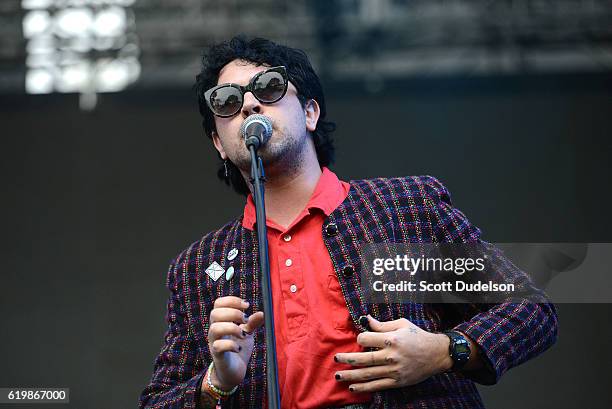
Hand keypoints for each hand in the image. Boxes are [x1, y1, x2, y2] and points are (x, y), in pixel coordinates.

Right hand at [205, 296, 263, 390]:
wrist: (234, 372)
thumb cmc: (238, 349)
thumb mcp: (247, 333)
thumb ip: (252, 323)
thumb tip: (262, 312)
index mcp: (221, 322)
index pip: (218, 304)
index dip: (231, 300)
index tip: (246, 305)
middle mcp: (215, 330)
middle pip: (214, 313)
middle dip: (233, 313)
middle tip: (245, 320)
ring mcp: (214, 342)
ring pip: (214, 328)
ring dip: (232, 328)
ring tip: (243, 334)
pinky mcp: (217, 355)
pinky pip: (218, 346)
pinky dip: (231, 345)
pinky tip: (239, 348)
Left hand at [334, 315, 451, 392]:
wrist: (436, 354)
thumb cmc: (417, 336)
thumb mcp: (401, 324)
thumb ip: (382, 324)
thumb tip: (365, 319)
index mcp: (391, 339)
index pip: (366, 340)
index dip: (360, 339)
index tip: (361, 339)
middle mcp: (391, 356)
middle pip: (363, 359)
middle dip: (347, 359)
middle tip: (336, 359)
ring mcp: (394, 370)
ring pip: (367, 374)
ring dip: (350, 376)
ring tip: (338, 375)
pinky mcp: (397, 381)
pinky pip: (377, 386)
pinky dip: (364, 388)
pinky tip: (352, 387)